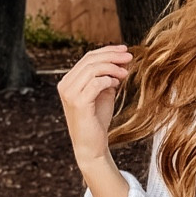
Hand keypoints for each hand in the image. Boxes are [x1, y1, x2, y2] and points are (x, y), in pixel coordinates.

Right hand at [57, 44, 132, 166]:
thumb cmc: (97, 120)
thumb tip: (123, 59)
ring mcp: (70, 94)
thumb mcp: (104, 93)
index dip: (107, 51)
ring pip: (93, 69)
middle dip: (112, 56)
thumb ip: (109, 77)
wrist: (92, 146)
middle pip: (90, 60)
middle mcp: (65, 85)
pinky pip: (95, 83)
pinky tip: (117, 84)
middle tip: (130, 56)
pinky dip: (108, 80)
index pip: (88, 58)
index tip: (125, 50)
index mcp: (69, 81)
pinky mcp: (78, 103)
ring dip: (113, 68)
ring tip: (126, 73)